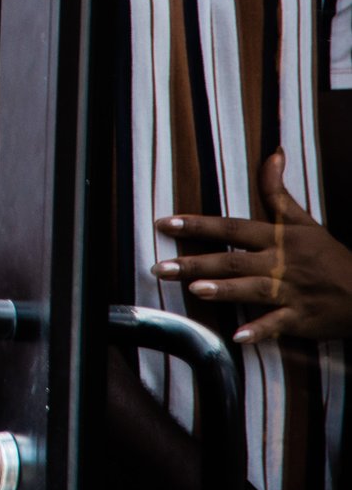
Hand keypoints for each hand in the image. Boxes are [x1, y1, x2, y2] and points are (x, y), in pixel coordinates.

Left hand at [154, 151, 351, 342]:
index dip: (198, 225)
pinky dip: (259, 330)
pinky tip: (237, 336)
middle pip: (233, 260)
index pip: (232, 228)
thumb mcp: (305, 222)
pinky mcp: (301, 319)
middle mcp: (280, 263)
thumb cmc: (330, 256)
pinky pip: (278, 325)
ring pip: (253, 290)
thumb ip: (279, 191)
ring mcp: (290, 292)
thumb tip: (273, 153)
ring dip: (224, 290)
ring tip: (193, 290)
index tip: (165, 223)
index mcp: (278, 238)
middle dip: (196, 263)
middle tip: (159, 266)